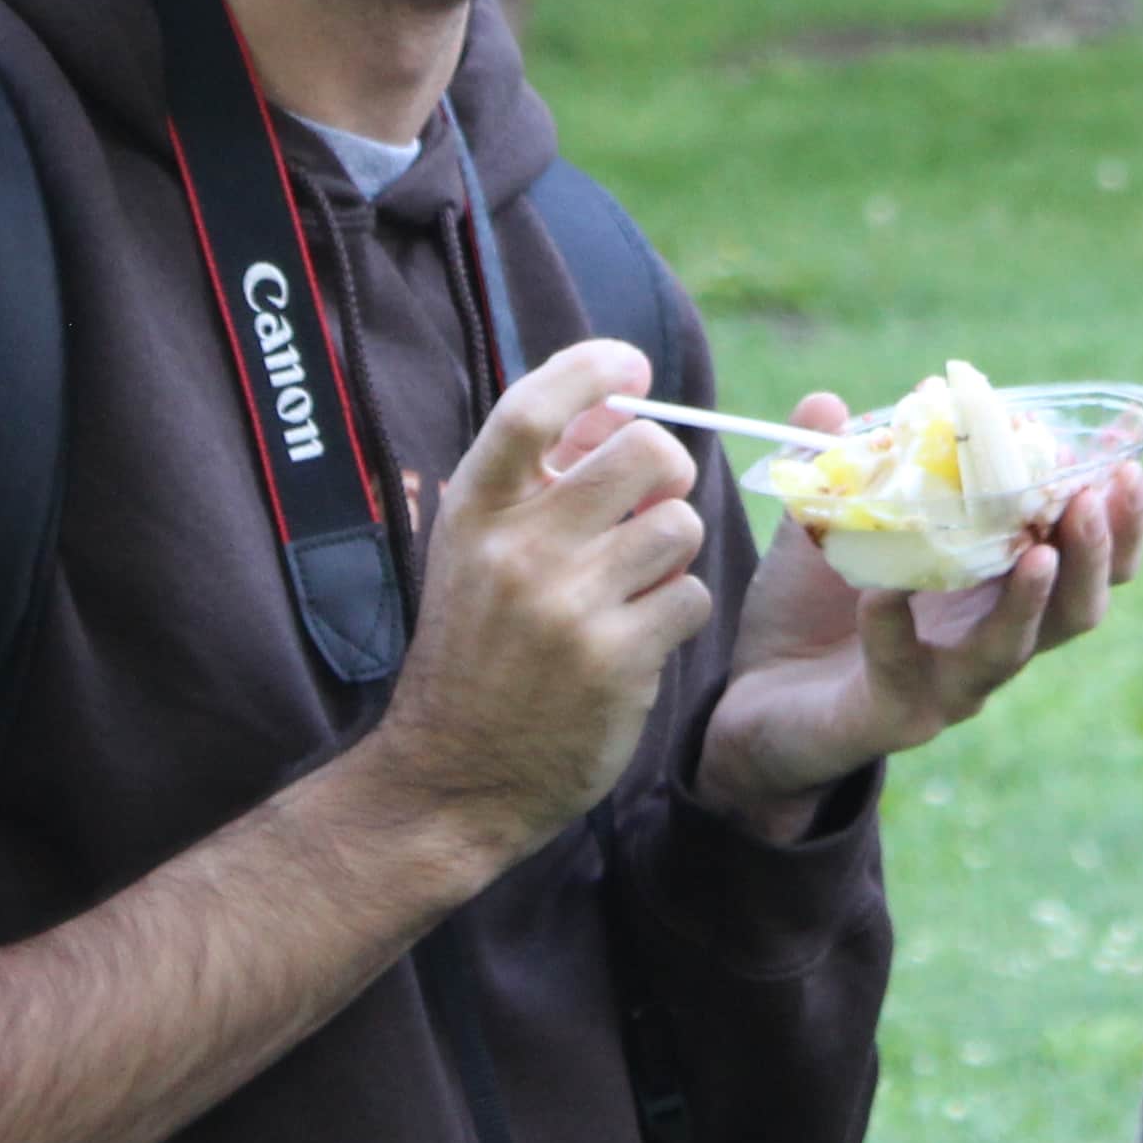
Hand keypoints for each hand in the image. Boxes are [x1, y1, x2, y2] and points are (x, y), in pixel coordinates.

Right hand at [354, 340, 713, 870]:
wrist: (452, 776)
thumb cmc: (476, 651)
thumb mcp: (477, 552)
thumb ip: (536, 479)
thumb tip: (613, 403)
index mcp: (474, 512)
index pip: (530, 407)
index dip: (589, 368)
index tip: (629, 365)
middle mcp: (518, 550)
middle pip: (644, 453)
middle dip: (666, 471)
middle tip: (651, 501)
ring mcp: (567, 606)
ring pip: (680, 526)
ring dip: (674, 551)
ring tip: (638, 582)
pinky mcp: (615, 660)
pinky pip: (691, 597)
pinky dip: (678, 611)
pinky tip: (640, 635)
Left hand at [693, 390, 1142, 835]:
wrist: (750, 698)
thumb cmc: (810, 609)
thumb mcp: (826, 526)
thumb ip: (838, 467)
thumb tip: (824, 402)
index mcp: (995, 586)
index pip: (1082, 557)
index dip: (1117, 519)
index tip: (1123, 463)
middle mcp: (988, 637)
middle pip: (1077, 608)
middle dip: (1098, 553)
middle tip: (1097, 495)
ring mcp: (947, 684)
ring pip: (1012, 651)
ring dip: (1032, 601)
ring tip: (1038, 552)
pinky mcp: (894, 714)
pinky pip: (904, 672)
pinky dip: (895, 630)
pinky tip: (882, 596)